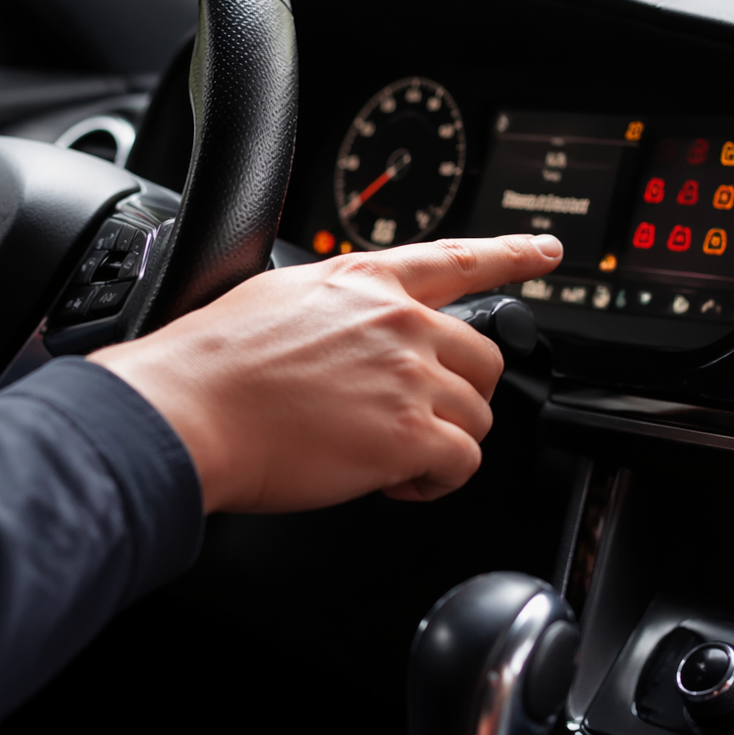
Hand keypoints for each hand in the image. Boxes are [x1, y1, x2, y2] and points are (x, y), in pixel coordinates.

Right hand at [90, 233, 562, 512]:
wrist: (188, 408)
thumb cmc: (210, 364)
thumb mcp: (275, 297)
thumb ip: (331, 307)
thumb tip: (342, 334)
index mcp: (366, 282)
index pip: (458, 260)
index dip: (511, 254)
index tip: (546, 251)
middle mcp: (399, 322)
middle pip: (483, 358)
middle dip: (458, 396)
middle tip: (412, 422)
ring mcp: (408, 376)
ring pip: (476, 416)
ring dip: (442, 444)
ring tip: (389, 459)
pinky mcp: (408, 434)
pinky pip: (462, 464)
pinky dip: (435, 483)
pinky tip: (396, 482)